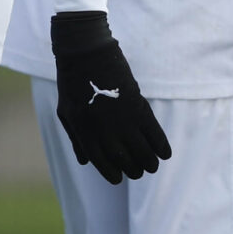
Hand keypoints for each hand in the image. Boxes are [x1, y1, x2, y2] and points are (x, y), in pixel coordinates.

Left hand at [50, 11, 170, 182]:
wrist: (86, 55)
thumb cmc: (73, 84)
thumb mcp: (66, 113)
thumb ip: (76, 139)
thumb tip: (85, 162)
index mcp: (85, 132)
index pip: (101, 162)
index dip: (111, 174)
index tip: (118, 179)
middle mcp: (104, 130)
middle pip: (124, 160)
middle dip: (133, 169)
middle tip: (139, 171)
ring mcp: (122, 119)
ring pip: (141, 150)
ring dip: (149, 162)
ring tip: (152, 166)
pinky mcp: (137, 106)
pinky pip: (153, 132)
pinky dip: (161, 145)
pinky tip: (166, 154)